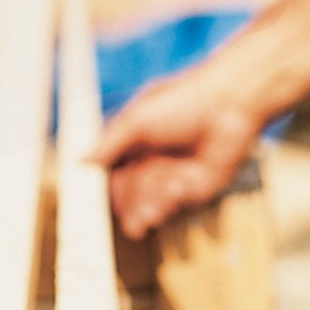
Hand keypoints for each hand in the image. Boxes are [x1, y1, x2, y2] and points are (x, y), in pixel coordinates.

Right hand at [92, 64, 262, 238]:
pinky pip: (173, 204)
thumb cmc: (184, 102)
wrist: (231, 105)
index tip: (91, 206)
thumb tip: (78, 161)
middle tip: (130, 208)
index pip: (108, 176)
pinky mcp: (195, 190)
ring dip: (149, 200)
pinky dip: (171, 197)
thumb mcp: (138, 119)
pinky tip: (178, 184)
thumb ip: (109, 142)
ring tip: (159, 193)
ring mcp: (171, 178)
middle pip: (126, 196)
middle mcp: (150, 163)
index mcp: (133, 144)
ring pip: (147, 203)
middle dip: (129, 202)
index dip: (101, 191)